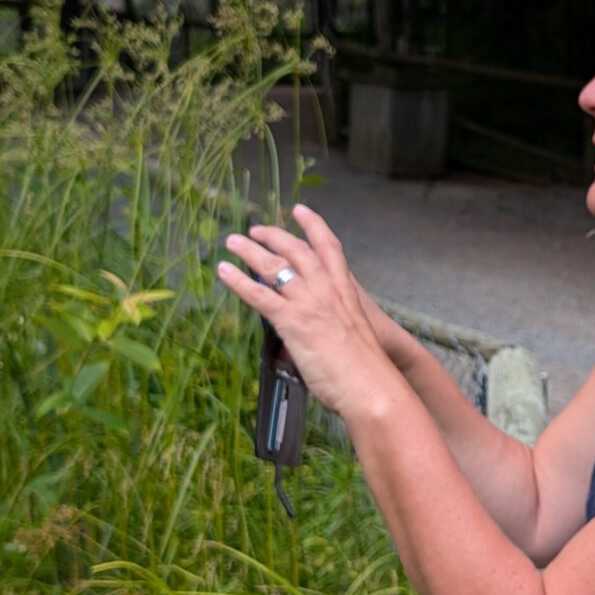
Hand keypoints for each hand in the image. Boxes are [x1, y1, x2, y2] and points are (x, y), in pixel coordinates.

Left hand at [216, 205, 406, 421]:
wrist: (370, 384)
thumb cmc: (365, 370)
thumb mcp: (351, 337)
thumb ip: (328, 329)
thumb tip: (307, 340)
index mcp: (345, 290)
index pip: (329, 247)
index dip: (313, 225)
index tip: (300, 210)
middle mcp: (326, 289)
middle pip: (296, 250)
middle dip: (274, 235)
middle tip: (256, 229)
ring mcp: (308, 303)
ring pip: (274, 266)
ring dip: (250, 250)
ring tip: (233, 242)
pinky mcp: (292, 321)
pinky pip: (258, 295)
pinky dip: (238, 280)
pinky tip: (224, 271)